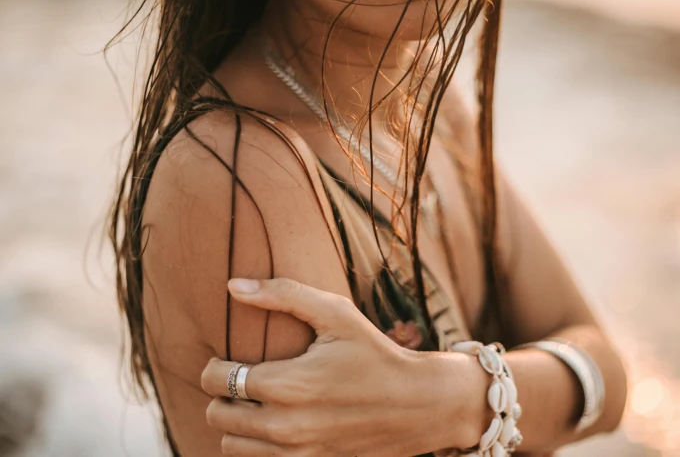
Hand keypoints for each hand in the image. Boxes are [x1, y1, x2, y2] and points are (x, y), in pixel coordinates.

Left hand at [200, 278, 488, 456]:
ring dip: (234, 424)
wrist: (419, 404)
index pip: (215, 379)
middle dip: (221, 393)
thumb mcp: (337, 314)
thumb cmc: (376, 353)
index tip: (227, 356)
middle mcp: (285, 425)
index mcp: (287, 384)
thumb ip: (284, 295)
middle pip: (216, 415)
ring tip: (254, 402)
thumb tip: (233, 287)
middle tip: (242, 377)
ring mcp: (296, 453)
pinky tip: (273, 424)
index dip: (213, 364)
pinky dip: (255, 446)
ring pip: (230, 446)